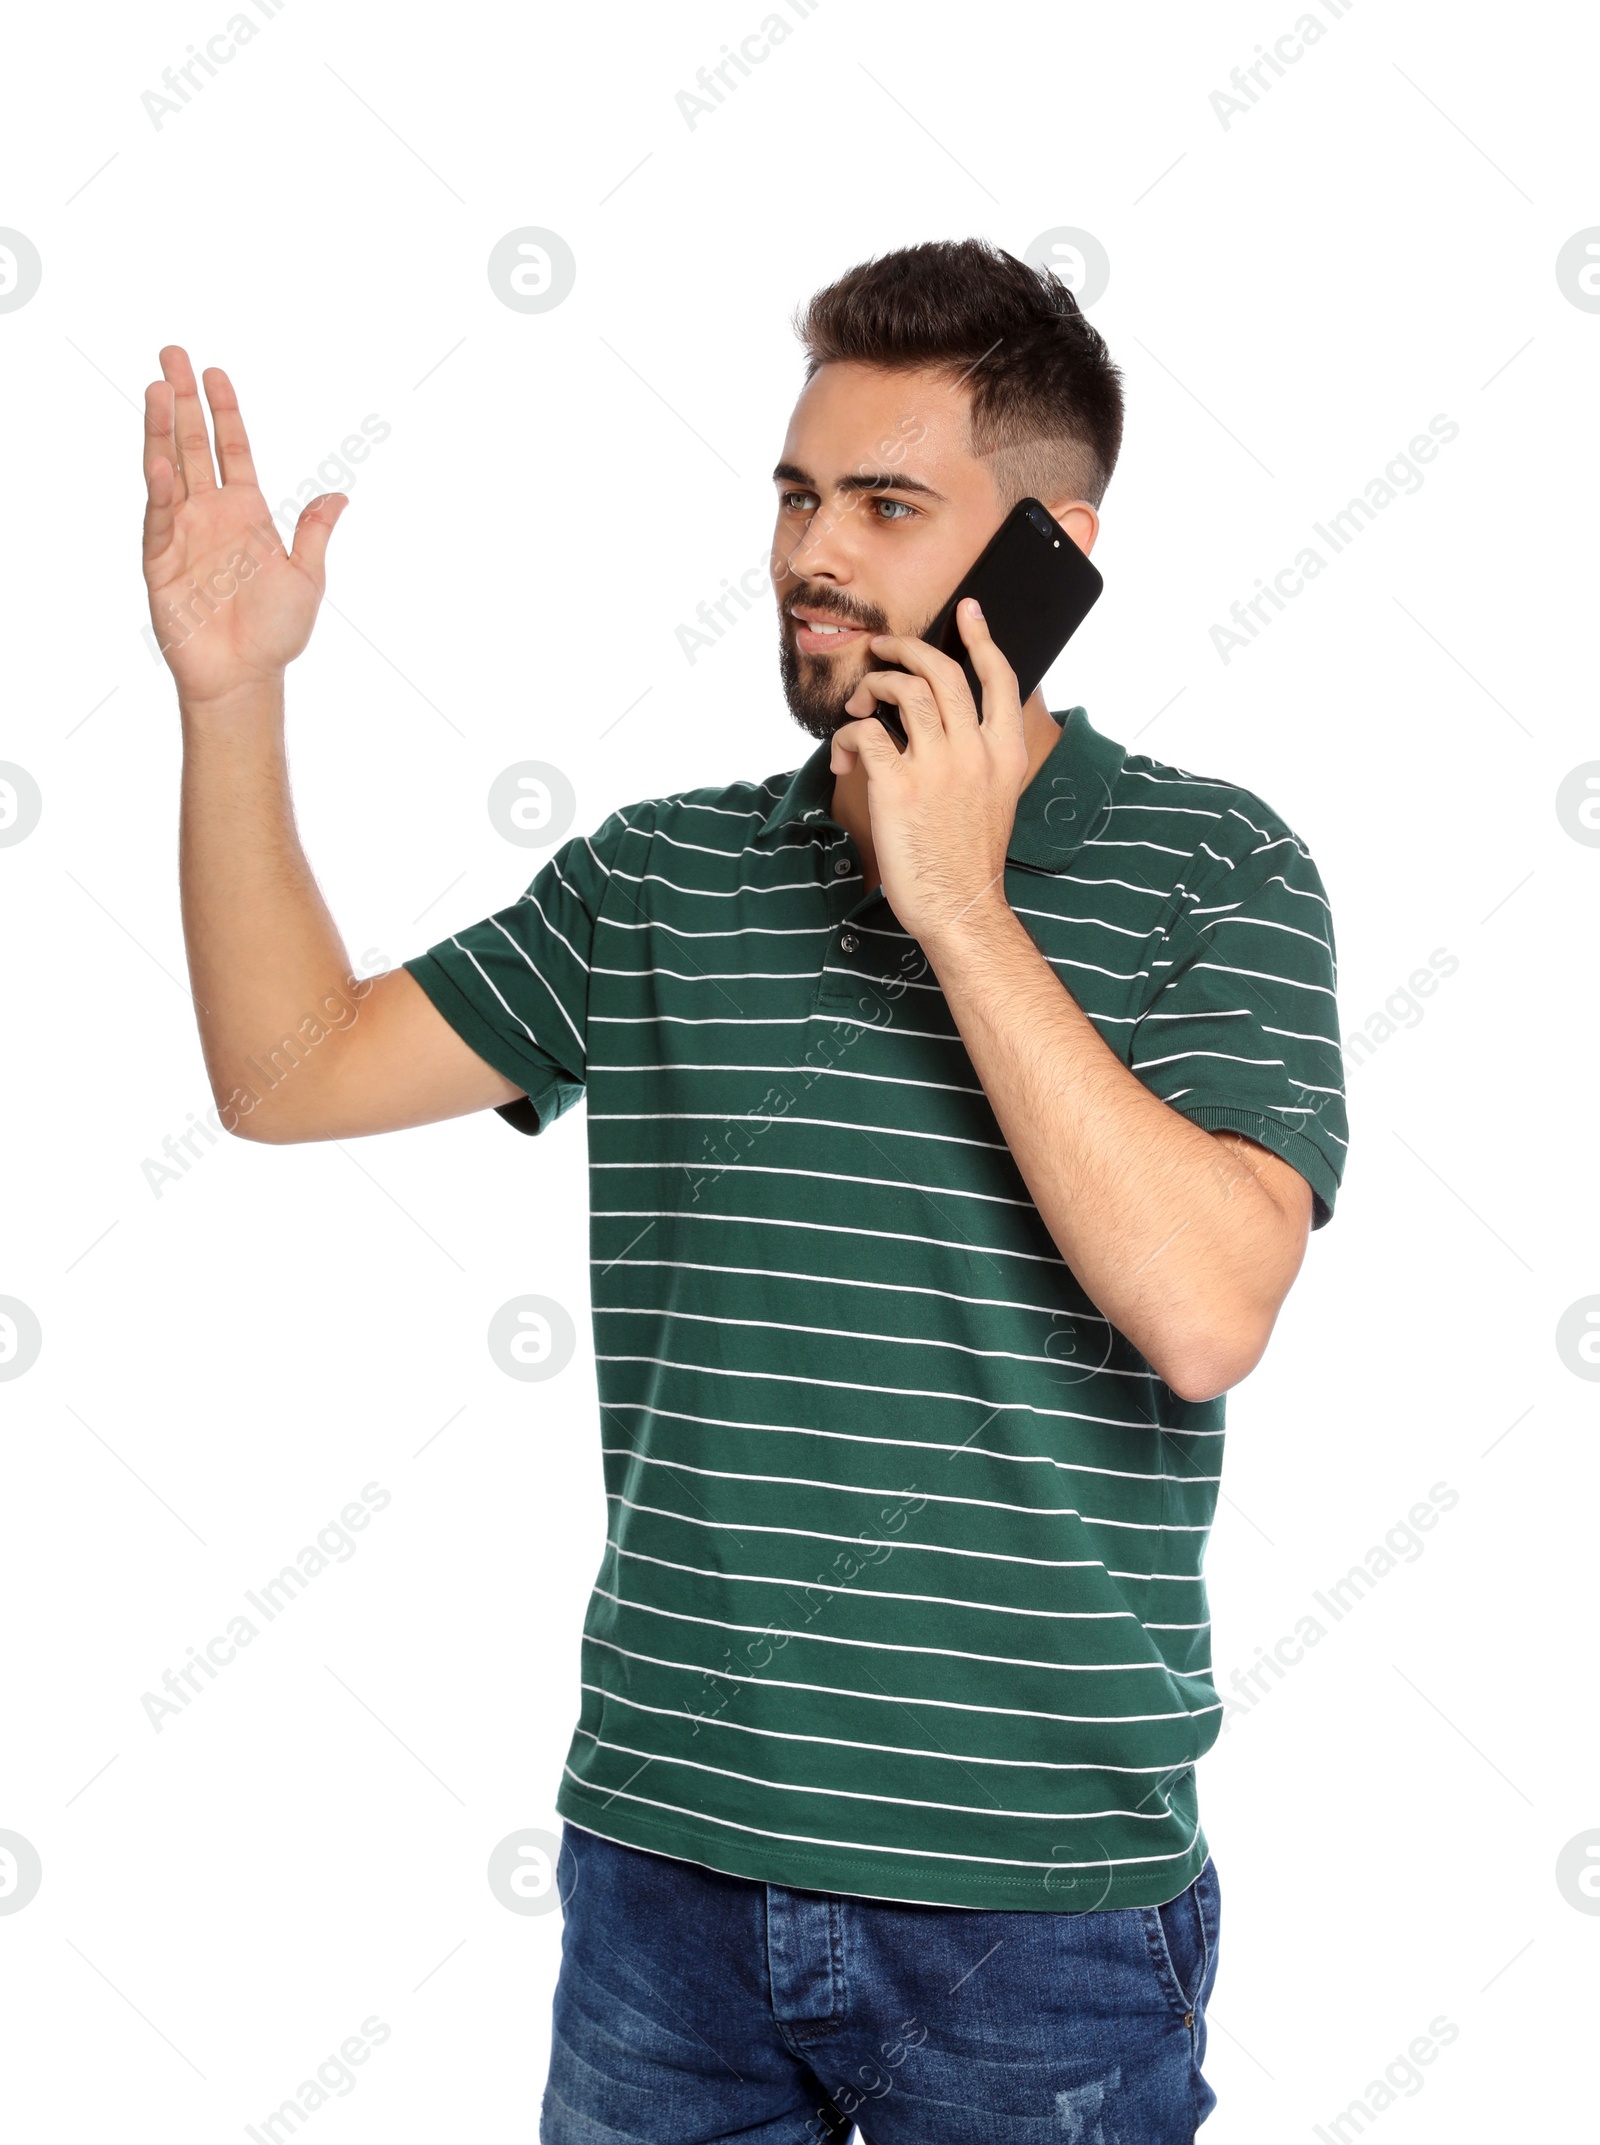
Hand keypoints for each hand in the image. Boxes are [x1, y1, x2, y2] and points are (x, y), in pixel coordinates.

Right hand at [142, 345, 345, 709]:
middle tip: (170, 353)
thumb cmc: (276, 633)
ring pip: (169, 468)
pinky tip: (161, 457)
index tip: (215, 373)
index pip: (232, 449)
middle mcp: (211, 514)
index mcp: (247, 513)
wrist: (245, 676)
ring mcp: (183, 532)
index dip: (224, 411)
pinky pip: (159, 516)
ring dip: (162, 429)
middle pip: (194, 444)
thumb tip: (339, 495)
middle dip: (183, 400)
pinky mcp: (160, 559)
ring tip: (158, 387)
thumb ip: (315, 532)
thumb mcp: (307, 576)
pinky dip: (160, 487)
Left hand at [830, 598, 1029, 945]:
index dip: (982, 637)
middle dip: (906, 649)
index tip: (968, 610)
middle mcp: (975, 750)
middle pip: (942, 671)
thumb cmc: (969, 858)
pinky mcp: (898, 786)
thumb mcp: (996, 798)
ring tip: (858, 703)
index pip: (999, 677)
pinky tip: (842, 755)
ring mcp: (937, 766)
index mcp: (1005, 752)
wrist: (959, 906)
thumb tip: (954, 725)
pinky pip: (864, 733)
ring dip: (872, 687)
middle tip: (884, 647)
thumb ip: (982, 757)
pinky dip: (846, 736)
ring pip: (901, 691)